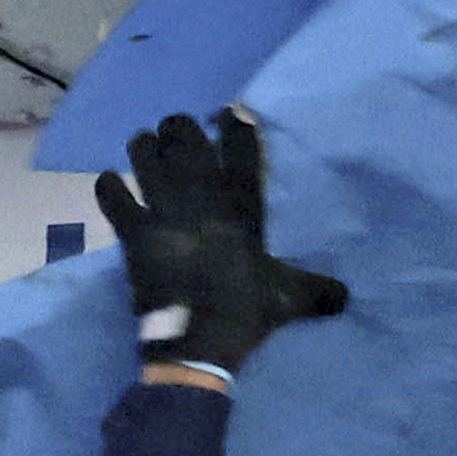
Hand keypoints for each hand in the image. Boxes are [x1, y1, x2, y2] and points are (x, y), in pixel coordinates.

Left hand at [92, 108, 349, 373]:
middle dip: (178, 130)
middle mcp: (203, 198)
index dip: (236, 125)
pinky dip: (110, 189)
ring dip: (144, 149)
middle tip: (176, 134)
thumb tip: (347, 297)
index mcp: (243, 207)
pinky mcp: (134, 233)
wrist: (200, 342)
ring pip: (145, 156)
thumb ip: (319, 290)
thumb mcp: (291, 298)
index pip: (242, 149)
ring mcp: (165, 212)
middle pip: (184, 137)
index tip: (230, 112)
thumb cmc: (247, 313)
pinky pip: (113, 196)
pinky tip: (111, 185)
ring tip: (145, 150)